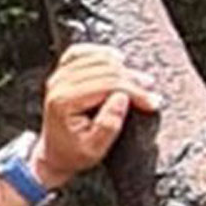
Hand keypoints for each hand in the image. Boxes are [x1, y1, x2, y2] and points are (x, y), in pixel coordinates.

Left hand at [31, 43, 163, 188]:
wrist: (53, 153)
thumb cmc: (73, 153)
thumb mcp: (95, 149)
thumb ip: (109, 124)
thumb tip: (122, 97)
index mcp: (63, 102)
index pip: (105, 85)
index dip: (133, 91)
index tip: (152, 102)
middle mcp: (57, 85)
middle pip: (103, 70)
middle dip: (132, 80)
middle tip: (150, 92)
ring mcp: (58, 77)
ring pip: (95, 58)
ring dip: (121, 67)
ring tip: (140, 81)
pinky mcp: (61, 73)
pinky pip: (79, 52)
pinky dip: (100, 52)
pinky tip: (116, 59)